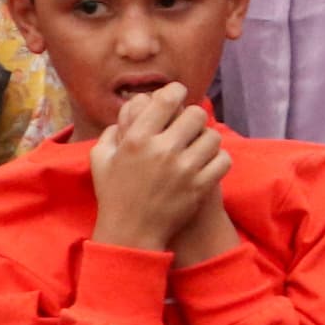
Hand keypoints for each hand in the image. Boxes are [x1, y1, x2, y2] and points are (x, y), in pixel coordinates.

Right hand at [88, 83, 225, 252]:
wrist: (131, 233)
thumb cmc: (113, 195)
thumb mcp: (100, 160)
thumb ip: (111, 133)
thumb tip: (125, 116)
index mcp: (136, 139)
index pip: (166, 100)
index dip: (176, 91)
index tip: (179, 93)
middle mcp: (162, 150)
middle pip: (195, 115)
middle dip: (193, 117)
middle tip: (189, 124)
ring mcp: (184, 168)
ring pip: (213, 136)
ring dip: (206, 139)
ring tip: (199, 146)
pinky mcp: (201, 186)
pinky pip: (223, 159)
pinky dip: (218, 159)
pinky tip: (208, 162)